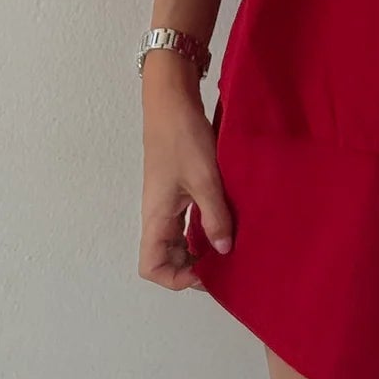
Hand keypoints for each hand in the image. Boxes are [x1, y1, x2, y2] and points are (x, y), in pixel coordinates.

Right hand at [138, 82, 231, 291]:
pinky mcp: (177, 187)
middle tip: (223, 262)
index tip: (206, 271)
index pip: (152, 267)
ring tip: (227, 244)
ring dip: (198, 246)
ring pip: (177, 238)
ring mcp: (166, 201)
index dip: (175, 278)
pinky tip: (224, 219)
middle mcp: (157, 214)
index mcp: (156, 217)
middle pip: (165, 256)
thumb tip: (223, 251)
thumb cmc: (182, 138)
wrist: (172, 100)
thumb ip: (215, 216)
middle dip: (191, 266)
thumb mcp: (204, 179)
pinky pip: (185, 219)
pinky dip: (201, 226)